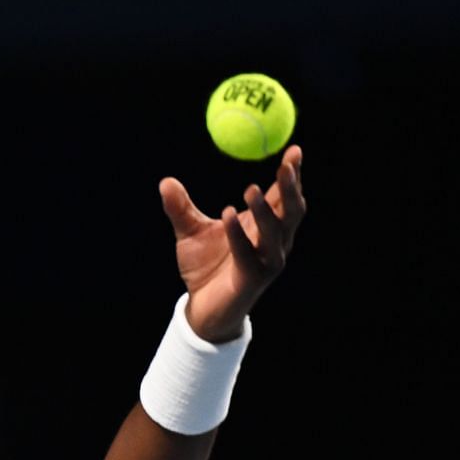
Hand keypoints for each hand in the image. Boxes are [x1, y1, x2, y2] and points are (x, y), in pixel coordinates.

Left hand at [159, 146, 306, 342]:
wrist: (202, 309)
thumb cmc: (204, 267)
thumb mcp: (190, 232)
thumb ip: (180, 208)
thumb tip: (165, 181)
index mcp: (265, 226)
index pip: (285, 196)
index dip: (292, 174)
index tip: (294, 150)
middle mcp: (274, 242)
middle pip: (292, 210)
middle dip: (291, 187)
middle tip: (286, 163)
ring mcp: (267, 262)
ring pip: (276, 232)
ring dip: (265, 210)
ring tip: (250, 188)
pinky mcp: (252, 280)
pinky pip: (248, 254)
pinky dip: (238, 234)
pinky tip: (227, 215)